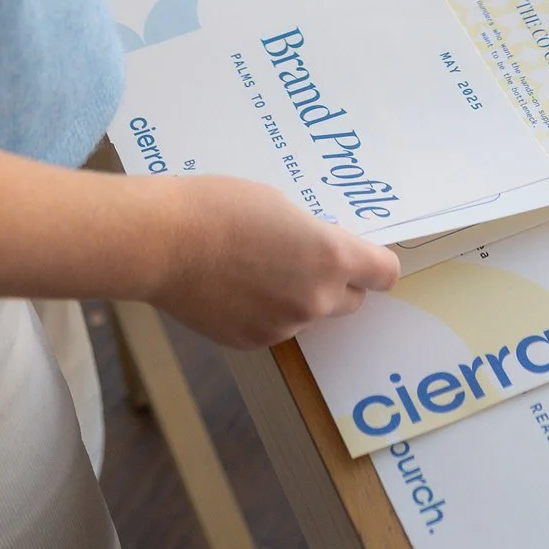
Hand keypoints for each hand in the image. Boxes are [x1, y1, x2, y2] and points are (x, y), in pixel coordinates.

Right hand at [141, 175, 400, 347]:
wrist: (164, 243)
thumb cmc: (221, 208)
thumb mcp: (280, 205)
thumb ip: (312, 235)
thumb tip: (318, 249)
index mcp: (330, 257)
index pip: (384, 273)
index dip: (376, 263)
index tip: (364, 254)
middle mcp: (316, 299)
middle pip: (351, 300)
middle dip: (337, 281)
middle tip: (304, 256)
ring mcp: (284, 326)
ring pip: (308, 314)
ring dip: (297, 296)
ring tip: (255, 267)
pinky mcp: (252, 342)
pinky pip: (275, 326)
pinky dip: (265, 311)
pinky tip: (234, 287)